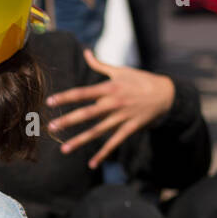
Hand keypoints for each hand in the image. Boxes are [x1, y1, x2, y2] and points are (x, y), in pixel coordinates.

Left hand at [46, 50, 175, 169]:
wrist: (166, 94)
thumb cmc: (141, 80)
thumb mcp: (121, 70)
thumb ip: (100, 65)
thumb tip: (86, 52)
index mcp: (110, 88)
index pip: (83, 93)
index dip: (66, 97)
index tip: (50, 102)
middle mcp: (114, 103)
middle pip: (88, 113)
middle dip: (68, 121)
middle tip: (51, 127)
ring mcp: (122, 117)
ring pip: (98, 131)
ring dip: (80, 141)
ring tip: (64, 149)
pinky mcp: (130, 128)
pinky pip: (114, 143)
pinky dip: (103, 154)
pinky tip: (92, 164)